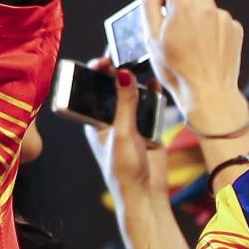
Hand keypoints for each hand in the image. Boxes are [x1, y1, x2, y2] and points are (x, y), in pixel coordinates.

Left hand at [80, 58, 179, 248]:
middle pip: (113, 87)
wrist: (146, 196)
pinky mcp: (148, 127)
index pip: (92, 89)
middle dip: (118, 71)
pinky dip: (153, 92)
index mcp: (95, 121)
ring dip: (136, 79)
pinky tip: (155, 81)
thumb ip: (125, 103)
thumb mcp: (122, 133)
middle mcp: (111, 119)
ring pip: (132, 93)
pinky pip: (150, 103)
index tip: (106, 59)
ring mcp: (130, 121)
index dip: (97, 72)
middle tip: (125, 53)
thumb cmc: (123, 170)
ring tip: (141, 60)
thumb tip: (123, 72)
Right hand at [141, 0, 246, 134]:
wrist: (209, 95)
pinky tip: (205, 48)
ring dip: (198, 11)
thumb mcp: (151, 39)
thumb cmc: (176, 71)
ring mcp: (224, 17)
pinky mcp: (235, 29)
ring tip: (190, 40)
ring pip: (208, 1)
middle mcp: (206, 7)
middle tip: (176, 4)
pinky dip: (211, 28)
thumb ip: (149, 6)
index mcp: (182, 7)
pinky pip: (220, 19)